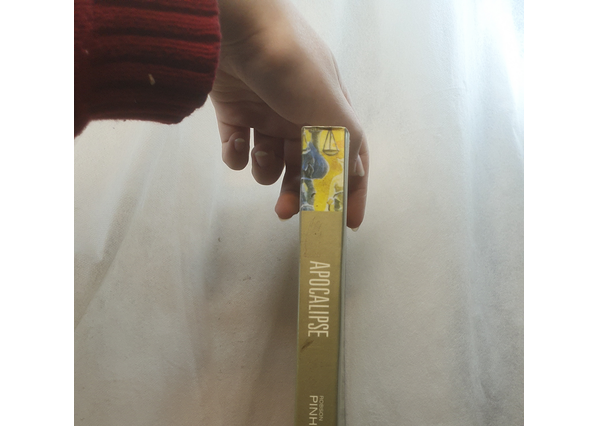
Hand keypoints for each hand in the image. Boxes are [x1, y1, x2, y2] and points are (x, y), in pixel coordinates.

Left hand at [210, 0, 367, 228]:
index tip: (347, 223)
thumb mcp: (329, 104)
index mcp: (329, 109)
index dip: (350, 190)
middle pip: (305, 168)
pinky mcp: (235, 113)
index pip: (348, 157)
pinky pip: (238, 150)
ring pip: (271, 163)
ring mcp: (266, 113)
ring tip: (260, 157)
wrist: (234, 27)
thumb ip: (344, 143)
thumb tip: (354, 175)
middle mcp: (300, 114)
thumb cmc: (289, 61)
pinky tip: (236, 143)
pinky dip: (236, 154)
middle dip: (298, 192)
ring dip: (266, 170)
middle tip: (287, 211)